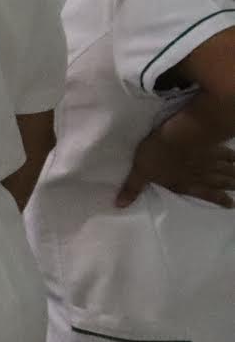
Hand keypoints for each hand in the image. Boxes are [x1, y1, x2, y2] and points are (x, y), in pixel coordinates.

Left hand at [118, 128, 234, 208]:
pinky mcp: (212, 145)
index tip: (231, 204)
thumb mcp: (140, 171)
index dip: (218, 199)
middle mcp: (201, 174)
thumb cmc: (157, 154)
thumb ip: (132, 188)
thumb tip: (118, 205)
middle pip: (220, 182)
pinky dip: (232, 156)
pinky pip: (226, 153)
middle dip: (230, 187)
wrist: (179, 135)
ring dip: (234, 175)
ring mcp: (210, 160)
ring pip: (226, 170)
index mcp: (185, 183)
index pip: (205, 193)